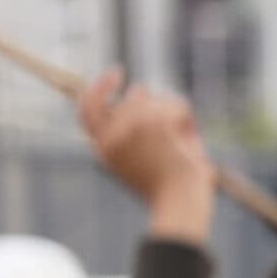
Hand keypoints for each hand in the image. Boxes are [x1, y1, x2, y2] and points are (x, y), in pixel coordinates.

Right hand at [77, 69, 214, 242]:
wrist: (180, 206)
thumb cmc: (171, 190)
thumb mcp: (147, 159)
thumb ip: (137, 129)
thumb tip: (139, 92)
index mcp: (103, 149)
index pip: (88, 108)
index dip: (99, 87)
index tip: (117, 72)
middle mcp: (110, 137)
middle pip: (133, 99)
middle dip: (157, 106)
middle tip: (175, 127)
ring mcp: (129, 128)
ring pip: (156, 99)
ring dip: (174, 114)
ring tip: (182, 141)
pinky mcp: (152, 124)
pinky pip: (175, 104)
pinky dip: (187, 119)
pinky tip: (188, 140)